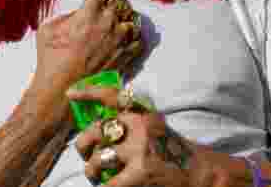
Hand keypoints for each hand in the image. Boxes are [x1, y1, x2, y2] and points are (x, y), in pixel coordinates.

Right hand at [32, 0, 142, 94]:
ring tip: (121, 18)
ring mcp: (118, 41)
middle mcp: (106, 24)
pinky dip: (135, 37)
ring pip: (131, 19)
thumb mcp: (47, 29)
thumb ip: (66, 16)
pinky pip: (138, 41)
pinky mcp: (124, 57)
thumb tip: (78, 14)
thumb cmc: (50, 60)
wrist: (61, 90)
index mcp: (88, 14)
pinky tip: (129, 37)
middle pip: (119, 0)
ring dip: (126, 17)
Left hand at [68, 85, 205, 186]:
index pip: (111, 96)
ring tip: (95, 177)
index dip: (88, 92)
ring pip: (97, 159)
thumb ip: (132, 124)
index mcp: (142, 115)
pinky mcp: (140, 173)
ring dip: (91, 171)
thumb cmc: (174, 153)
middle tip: (85, 155)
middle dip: (83, 145)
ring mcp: (139, 150)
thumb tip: (100, 131)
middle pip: (95, 131)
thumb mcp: (154, 128)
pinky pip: (108, 183)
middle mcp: (139, 127)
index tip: (70, 93)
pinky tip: (107, 186)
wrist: (200, 172)